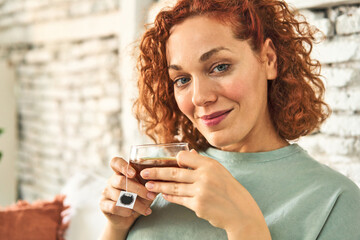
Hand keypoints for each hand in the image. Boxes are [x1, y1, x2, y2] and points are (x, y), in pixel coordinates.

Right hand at [99, 157, 157, 230]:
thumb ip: (152, 181)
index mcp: (121, 172)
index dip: (123, 166)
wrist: (128, 218)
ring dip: (136, 204)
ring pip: (119, 196)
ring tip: (146, 209)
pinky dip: (126, 211)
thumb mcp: (146, 188)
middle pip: (120, 180)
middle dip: (138, 189)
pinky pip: (114, 207)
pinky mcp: (103, 204)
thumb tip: (163, 176)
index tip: (134, 174)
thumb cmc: (139, 199)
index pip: (116, 162)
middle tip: (150, 196)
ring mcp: (106, 192)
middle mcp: (111, 180)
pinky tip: (133, 213)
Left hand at [140, 150, 270, 238]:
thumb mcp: (219, 172)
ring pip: (174, 187)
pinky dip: (170, 197)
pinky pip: (179, 200)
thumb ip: (202, 163)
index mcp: (210, 165)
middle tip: (143, 173)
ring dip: (159, 186)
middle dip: (156, 173)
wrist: (240, 212)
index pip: (184, 157)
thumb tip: (189, 152)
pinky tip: (163, 195)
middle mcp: (205, 176)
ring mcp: (201, 191)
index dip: (172, 159)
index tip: (160, 161)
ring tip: (148, 185)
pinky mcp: (198, 205)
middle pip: (174, 172)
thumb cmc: (229, 189)